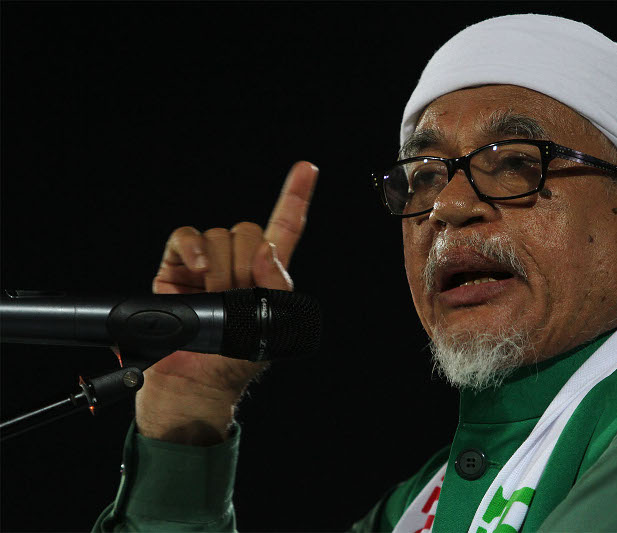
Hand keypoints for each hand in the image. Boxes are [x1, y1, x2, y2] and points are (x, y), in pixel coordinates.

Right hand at [135, 161, 317, 444]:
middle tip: (238, 298)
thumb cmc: (236, 361)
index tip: (307, 168)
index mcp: (265, 274)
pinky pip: (186, 238)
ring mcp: (204, 263)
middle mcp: (236, 263)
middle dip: (246, 265)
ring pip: (219, 236)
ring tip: (216, 300)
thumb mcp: (271, 329)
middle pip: (249, 230)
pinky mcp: (175, 267)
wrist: (194, 384)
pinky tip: (200, 271)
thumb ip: (277, 289)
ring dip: (221, 270)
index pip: (285, 228)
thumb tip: (267, 253)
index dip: (295, 197)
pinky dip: (193, 249)